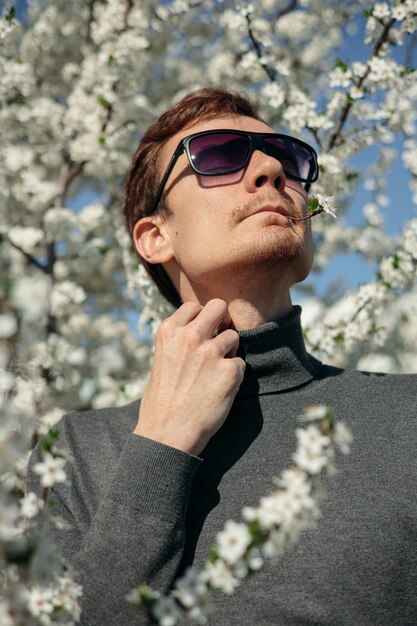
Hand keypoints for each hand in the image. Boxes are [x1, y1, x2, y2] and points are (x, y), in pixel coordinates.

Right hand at [134, 299, 245, 454]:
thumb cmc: (160, 403)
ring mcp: (211, 352)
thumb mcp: (161, 360)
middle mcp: (191, 336)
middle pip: (219, 307)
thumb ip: (178, 342)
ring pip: (233, 336)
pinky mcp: (230, 371)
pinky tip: (220, 390)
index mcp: (169, 331)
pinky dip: (234, 375)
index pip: (194, 306)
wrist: (166, 435)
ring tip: (215, 373)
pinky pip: (240, 364)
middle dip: (222, 321)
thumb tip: (198, 331)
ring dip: (228, 352)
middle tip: (219, 340)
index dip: (201, 318)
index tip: (202, 332)